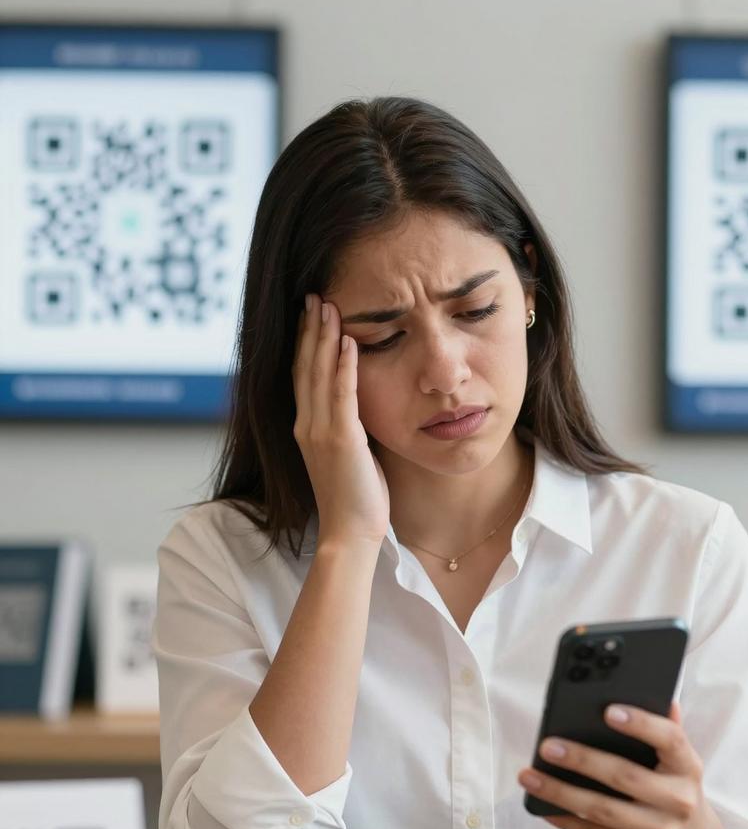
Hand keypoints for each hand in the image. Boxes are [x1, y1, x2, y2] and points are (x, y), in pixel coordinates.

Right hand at [292, 293, 390, 545]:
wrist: (350, 533)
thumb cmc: (356, 499)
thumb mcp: (350, 456)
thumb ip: (350, 428)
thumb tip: (362, 407)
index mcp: (307, 429)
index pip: (304, 377)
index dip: (306, 344)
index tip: (312, 315)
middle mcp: (307, 426)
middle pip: (305, 367)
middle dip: (310, 329)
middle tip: (314, 295)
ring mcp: (320, 432)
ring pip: (319, 374)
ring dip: (324, 337)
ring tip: (329, 305)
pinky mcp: (340, 440)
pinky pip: (341, 394)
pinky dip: (344, 365)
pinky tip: (348, 340)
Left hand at [517, 700, 715, 828]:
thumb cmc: (674, 786)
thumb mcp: (678, 759)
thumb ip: (664, 727)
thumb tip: (650, 694)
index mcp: (688, 766)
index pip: (670, 739)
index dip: (641, 724)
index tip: (608, 710)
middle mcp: (679, 800)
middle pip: (625, 776)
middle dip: (582, 760)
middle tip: (547, 746)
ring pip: (603, 811)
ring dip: (561, 792)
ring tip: (529, 776)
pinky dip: (566, 820)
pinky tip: (543, 805)